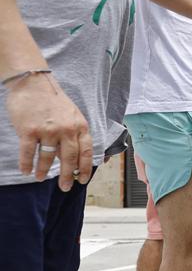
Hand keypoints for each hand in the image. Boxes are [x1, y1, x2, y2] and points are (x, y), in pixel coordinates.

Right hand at [6, 73, 91, 189]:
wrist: (33, 83)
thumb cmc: (52, 100)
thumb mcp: (72, 115)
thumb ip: (74, 133)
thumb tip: (74, 156)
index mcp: (79, 126)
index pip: (86, 151)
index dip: (85, 167)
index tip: (83, 179)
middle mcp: (66, 130)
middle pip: (69, 158)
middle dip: (67, 175)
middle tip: (65, 187)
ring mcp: (48, 130)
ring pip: (48, 157)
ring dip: (43, 170)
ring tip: (40, 178)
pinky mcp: (29, 130)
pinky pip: (29, 153)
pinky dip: (27, 164)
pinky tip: (26, 171)